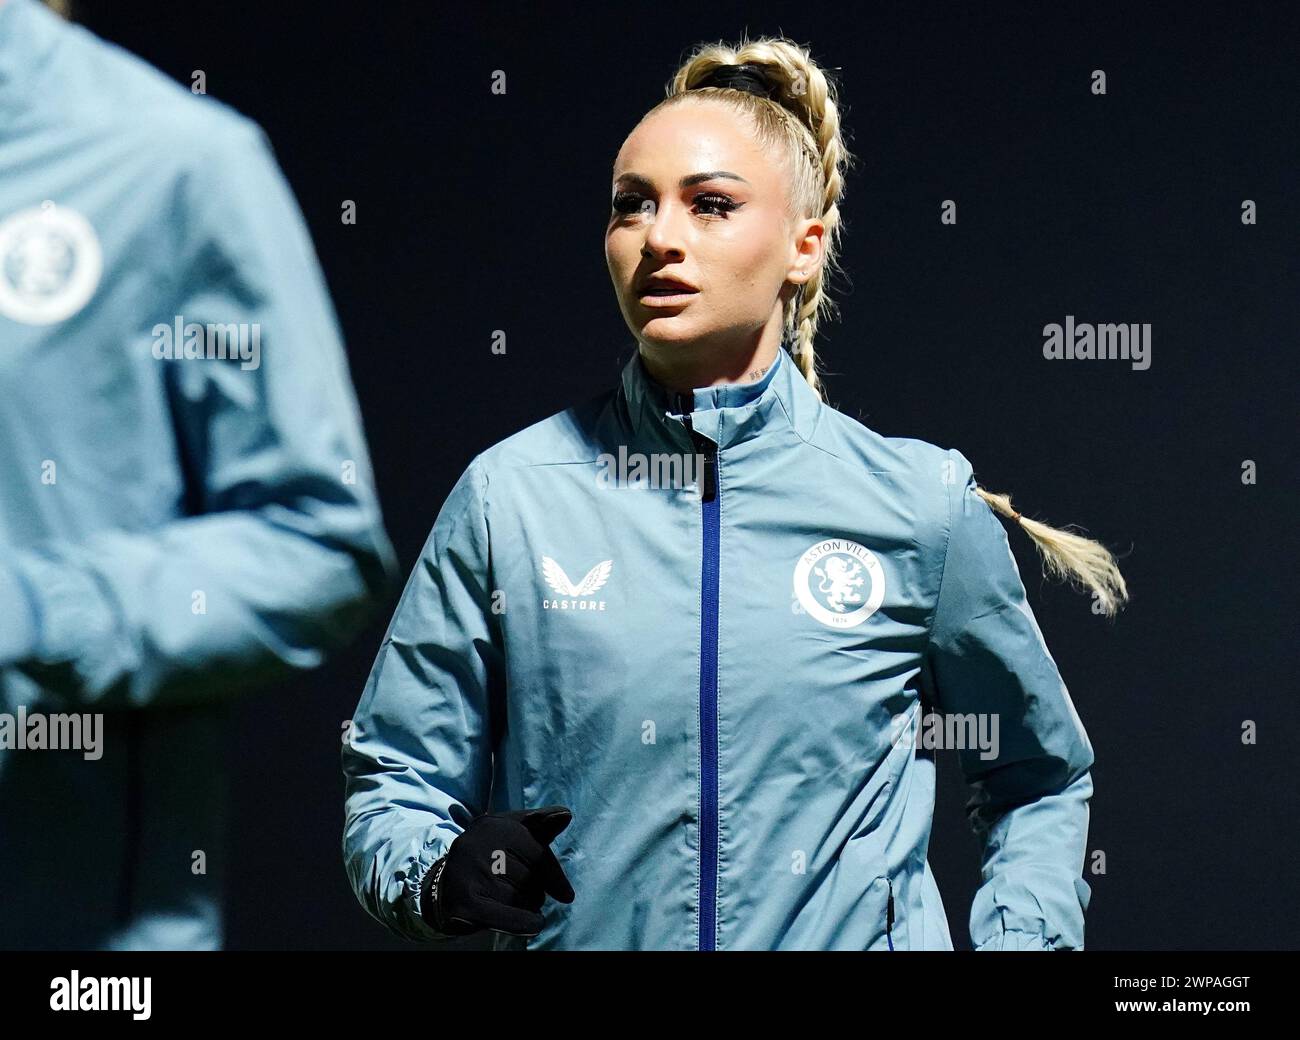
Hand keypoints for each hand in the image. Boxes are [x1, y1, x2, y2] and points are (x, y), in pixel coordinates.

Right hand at [421, 805, 575, 936]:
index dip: (554, 876)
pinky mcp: (464, 902)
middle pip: (529, 876)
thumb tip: (566, 814)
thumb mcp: (512, 838)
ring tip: (508, 902)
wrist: (442, 890)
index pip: (537, 851)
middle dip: (533, 891)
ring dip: (524, 906)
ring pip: (520, 897)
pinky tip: (535, 924)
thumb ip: (540, 826)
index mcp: (492, 824)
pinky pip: (509, 916)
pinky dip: (525, 923)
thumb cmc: (488, 861)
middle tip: (519, 894)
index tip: (567, 895)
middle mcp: (476, 843)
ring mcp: (468, 872)